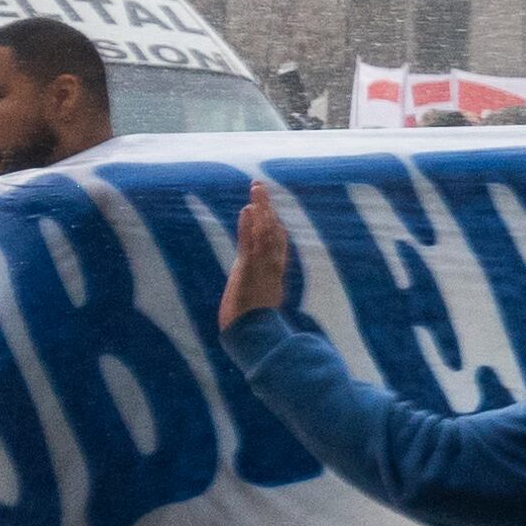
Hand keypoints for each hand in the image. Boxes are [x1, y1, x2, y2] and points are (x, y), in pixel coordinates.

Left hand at [219, 182, 292, 331]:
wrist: (254, 338)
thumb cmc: (254, 329)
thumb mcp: (258, 310)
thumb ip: (259, 300)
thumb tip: (262, 304)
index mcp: (273, 275)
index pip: (277, 245)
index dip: (274, 226)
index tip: (269, 211)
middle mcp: (272, 267)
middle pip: (273, 231)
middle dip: (268, 209)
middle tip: (260, 186)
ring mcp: (262, 266)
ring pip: (265, 231)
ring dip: (261, 208)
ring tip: (256, 187)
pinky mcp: (251, 268)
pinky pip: (252, 241)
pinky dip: (251, 225)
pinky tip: (248, 210)